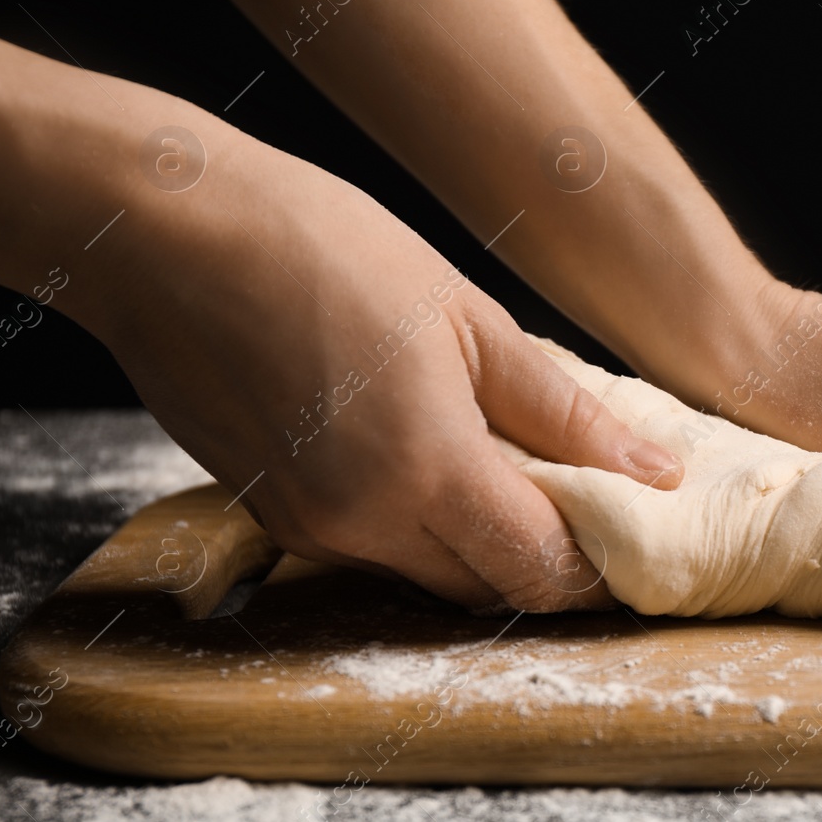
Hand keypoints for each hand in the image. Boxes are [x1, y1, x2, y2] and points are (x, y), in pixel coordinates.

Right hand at [90, 121, 681, 611]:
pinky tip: (431, 453)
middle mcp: (362, 524)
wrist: (167, 234)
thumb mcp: (469, 320)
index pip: (541, 568)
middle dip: (546, 559)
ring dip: (480, 541)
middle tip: (588, 500)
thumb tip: (655, 471)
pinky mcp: (269, 514)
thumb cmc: (323, 249)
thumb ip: (566, 412)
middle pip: (487, 588)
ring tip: (513, 464)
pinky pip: (369, 546)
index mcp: (427, 470)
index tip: (635, 532)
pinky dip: (417, 521)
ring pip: (426, 572)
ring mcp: (307, 528)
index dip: (599, 567)